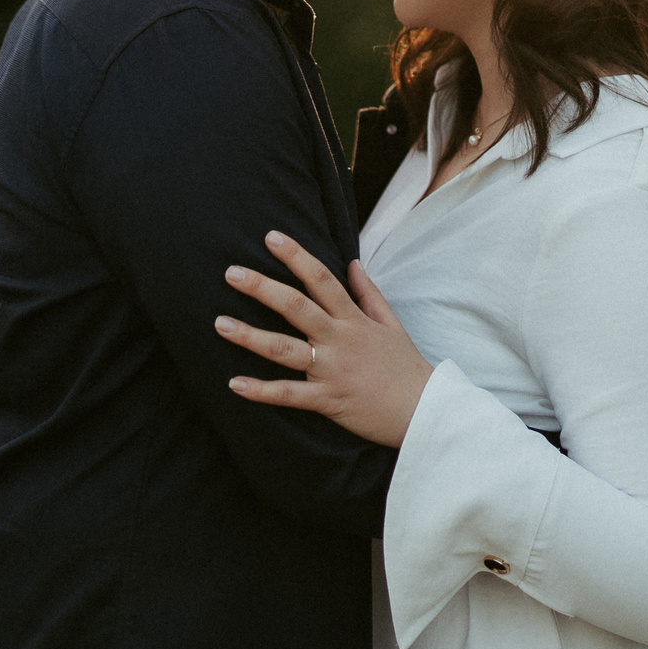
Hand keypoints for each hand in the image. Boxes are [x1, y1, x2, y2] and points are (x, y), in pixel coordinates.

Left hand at [219, 230, 432, 448]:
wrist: (427, 411)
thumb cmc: (407, 368)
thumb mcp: (392, 324)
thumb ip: (369, 293)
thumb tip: (353, 263)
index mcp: (353, 319)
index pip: (321, 279)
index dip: (296, 256)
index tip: (271, 237)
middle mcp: (340, 339)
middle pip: (296, 307)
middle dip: (262, 288)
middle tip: (230, 273)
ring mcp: (332, 370)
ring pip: (285, 349)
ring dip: (250, 336)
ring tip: (220, 324)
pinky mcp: (328, 400)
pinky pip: (290, 395)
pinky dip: (261, 391)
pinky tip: (234, 384)